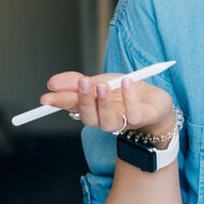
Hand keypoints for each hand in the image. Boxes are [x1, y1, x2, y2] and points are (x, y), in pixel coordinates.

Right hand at [41, 71, 173, 136]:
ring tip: (103, 85)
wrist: (155, 102)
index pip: (72, 107)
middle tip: (83, 83)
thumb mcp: (100, 81)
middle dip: (83, 101)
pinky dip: (129, 97)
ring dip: (103, 103)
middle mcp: (104, 119)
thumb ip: (76, 82)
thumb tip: (52, 82)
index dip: (60, 103)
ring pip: (107, 121)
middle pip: (88, 118)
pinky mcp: (141, 119)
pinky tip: (126, 83)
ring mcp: (122, 122)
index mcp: (92, 109)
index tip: (47, 97)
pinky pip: (133, 113)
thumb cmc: (126, 93)